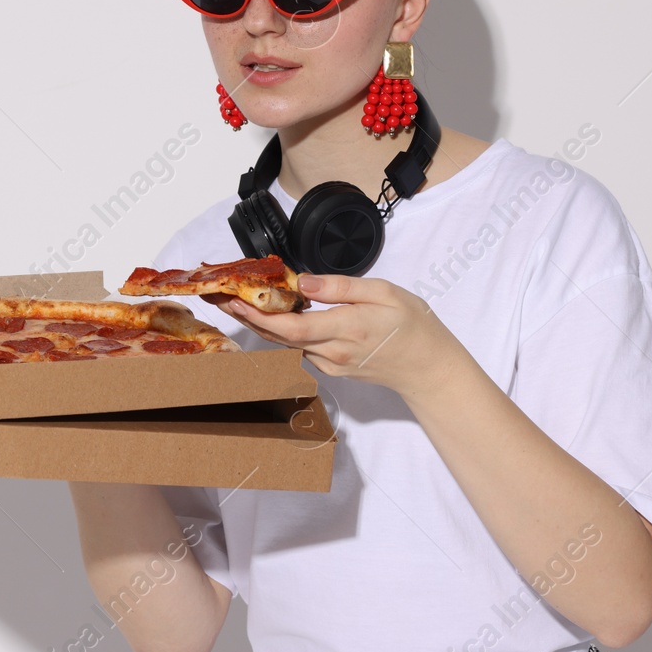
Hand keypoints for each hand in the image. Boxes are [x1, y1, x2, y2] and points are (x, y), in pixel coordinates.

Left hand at [204, 272, 467, 397]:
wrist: (428, 367)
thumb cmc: (412, 325)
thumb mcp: (383, 292)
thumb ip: (340, 287)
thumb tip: (304, 281)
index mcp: (345, 330)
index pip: (290, 326)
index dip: (258, 314)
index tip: (234, 298)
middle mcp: (332, 353)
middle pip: (279, 336)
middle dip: (248, 316)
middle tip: (222, 295)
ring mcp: (331, 365)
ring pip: (287, 343)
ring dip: (262, 323)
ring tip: (240, 299)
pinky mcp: (332, 369)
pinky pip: (300, 348)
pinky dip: (283, 331)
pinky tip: (274, 314)